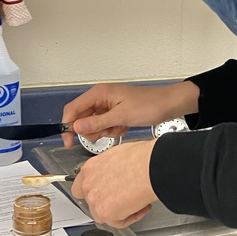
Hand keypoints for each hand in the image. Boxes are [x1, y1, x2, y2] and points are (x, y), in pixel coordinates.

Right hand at [61, 81, 199, 147]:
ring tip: (119, 127)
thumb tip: (76, 128)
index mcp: (98, 93)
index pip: (73, 109)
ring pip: (94, 124)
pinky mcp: (115, 113)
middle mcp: (100, 98)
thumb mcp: (121, 116)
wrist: (168, 105)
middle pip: (82, 118)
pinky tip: (125, 126)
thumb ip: (97, 122)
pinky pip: (105, 126)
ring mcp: (107, 106)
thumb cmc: (148, 105)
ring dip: (104, 131)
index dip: (68, 126)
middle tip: (106, 132)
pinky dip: (113, 130)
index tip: (69, 142)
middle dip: (92, 130)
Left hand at [71, 139, 156, 227]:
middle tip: (124, 198)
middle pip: (92, 202)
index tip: (104, 192)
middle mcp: (88, 184)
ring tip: (137, 201)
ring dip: (120, 211)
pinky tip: (142, 206)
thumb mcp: (119, 156)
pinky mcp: (104, 213)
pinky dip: (132, 216)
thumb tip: (119, 173)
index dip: (95, 191)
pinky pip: (118, 222)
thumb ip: (111, 169)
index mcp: (90, 168)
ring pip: (104, 214)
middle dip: (108, 202)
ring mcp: (94, 199)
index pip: (81, 186)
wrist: (149, 166)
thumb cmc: (141, 158)